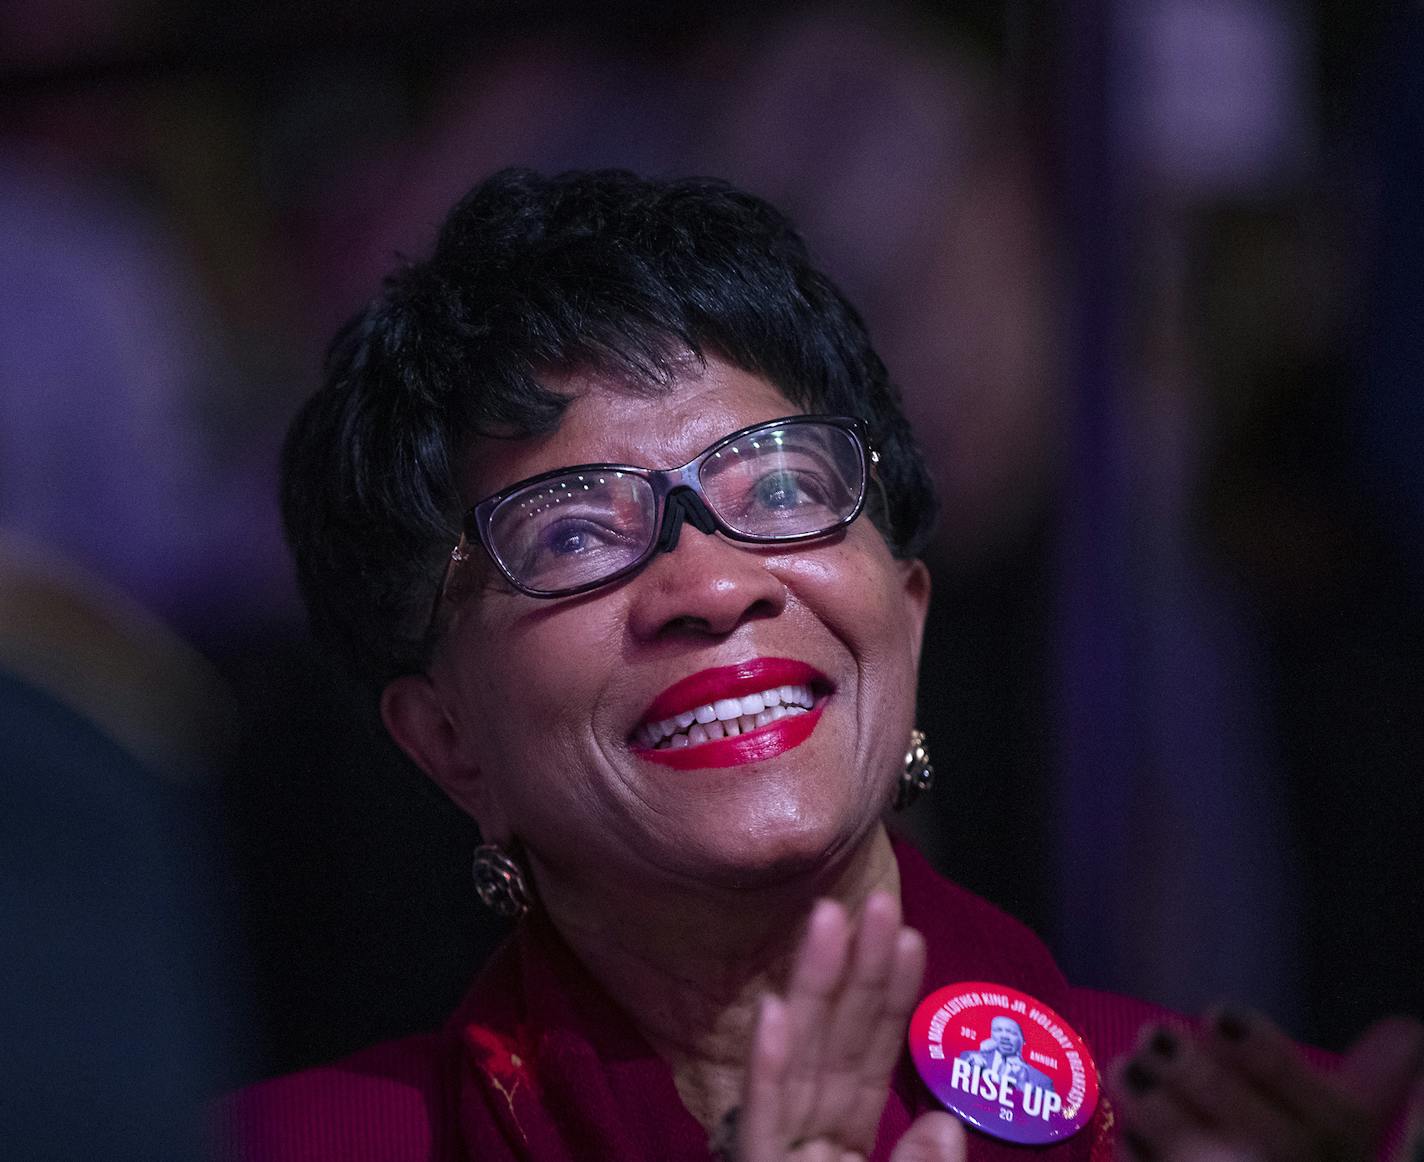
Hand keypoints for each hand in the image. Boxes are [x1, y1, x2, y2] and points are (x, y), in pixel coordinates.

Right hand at [735, 892, 964, 1161]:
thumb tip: (943, 1123)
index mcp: (845, 1138)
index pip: (871, 1059)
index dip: (891, 999)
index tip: (910, 939)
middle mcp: (811, 1131)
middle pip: (835, 1043)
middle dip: (856, 969)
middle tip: (879, 903)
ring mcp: (780, 1148)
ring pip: (798, 1060)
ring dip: (812, 986)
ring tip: (827, 919)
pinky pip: (762, 1120)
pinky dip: (767, 1067)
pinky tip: (772, 1011)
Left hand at [1107, 1007, 1423, 1161]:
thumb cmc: (1306, 1150)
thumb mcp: (1340, 1118)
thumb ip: (1370, 1078)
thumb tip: (1409, 1032)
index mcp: (1342, 1136)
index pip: (1313, 1096)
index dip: (1263, 1053)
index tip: (1215, 1011)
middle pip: (1254, 1130)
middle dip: (1200, 1079)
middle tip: (1153, 1033)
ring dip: (1161, 1115)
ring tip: (1127, 1068)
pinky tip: (1126, 1136)